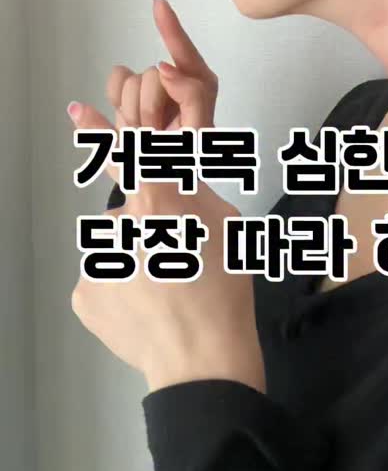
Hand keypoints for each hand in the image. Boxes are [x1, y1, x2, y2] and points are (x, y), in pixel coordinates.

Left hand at [69, 0, 265, 394]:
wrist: (202, 360)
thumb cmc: (224, 287)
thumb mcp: (226, 221)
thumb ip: (194, 189)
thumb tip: (176, 183)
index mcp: (159, 198)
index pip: (130, 150)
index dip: (103, 127)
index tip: (77, 109)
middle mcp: (120, 221)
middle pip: (129, 209)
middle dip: (148, 226)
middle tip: (173, 257)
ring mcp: (96, 260)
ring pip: (117, 246)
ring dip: (136, 259)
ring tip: (165, 291)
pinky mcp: (84, 293)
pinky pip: (103, 278)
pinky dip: (121, 288)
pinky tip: (145, 307)